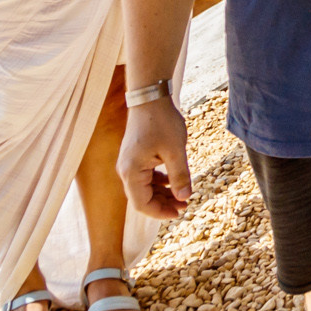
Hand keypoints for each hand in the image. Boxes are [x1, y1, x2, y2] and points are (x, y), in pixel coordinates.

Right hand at [117, 100, 190, 219]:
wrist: (150, 97)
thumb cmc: (161, 122)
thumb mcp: (175, 151)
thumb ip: (180, 176)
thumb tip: (184, 197)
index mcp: (131, 172)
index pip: (142, 204)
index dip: (160, 213)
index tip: (179, 212)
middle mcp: (125, 170)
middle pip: (142, 198)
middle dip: (163, 204)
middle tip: (185, 205)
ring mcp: (129, 163)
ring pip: (144, 188)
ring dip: (162, 194)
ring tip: (182, 196)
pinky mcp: (134, 157)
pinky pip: (145, 177)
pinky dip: (159, 182)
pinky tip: (173, 182)